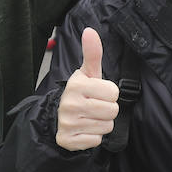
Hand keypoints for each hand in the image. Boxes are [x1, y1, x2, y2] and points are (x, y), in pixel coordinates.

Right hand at [56, 28, 118, 151]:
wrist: (57, 117)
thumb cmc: (80, 93)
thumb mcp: (87, 73)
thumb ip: (92, 53)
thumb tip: (90, 31)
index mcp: (76, 85)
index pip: (113, 92)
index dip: (109, 94)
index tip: (97, 93)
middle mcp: (70, 104)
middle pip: (112, 111)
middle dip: (107, 110)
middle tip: (94, 106)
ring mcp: (68, 123)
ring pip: (106, 126)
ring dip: (101, 124)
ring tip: (89, 117)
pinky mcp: (68, 140)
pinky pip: (96, 141)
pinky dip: (93, 136)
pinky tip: (84, 129)